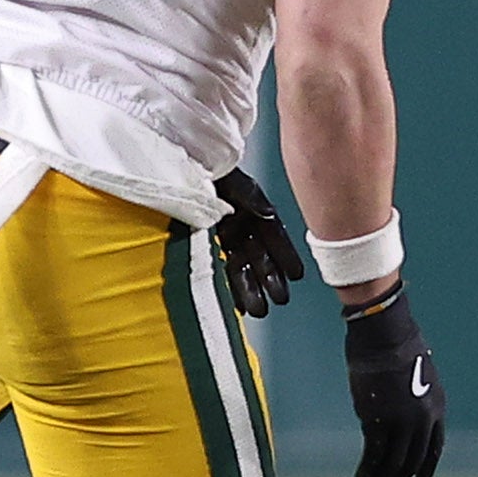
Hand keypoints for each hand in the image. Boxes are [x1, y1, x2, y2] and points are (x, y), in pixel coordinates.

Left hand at [212, 169, 303, 319]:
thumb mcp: (233, 180)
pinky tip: (236, 305)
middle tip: (279, 299)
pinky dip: (229, 287)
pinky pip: (222, 268)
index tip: (297, 274)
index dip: (286, 254)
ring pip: (242, 267)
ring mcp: (228, 237)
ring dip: (251, 289)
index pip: (275, 235)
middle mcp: (244, 227)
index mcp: (255, 211)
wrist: (180, 166)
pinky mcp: (210, 244)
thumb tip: (267, 213)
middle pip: (260, 256)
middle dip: (270, 279)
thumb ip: (250, 197)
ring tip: (259, 311)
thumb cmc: (210, 170)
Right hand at [342, 280, 444, 476]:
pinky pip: (374, 454)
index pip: (434, 449)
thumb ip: (409, 392)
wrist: (384, 334)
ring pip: (394, 462)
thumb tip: (396, 399)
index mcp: (436, 408)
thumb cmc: (394, 343)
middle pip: (413, 459)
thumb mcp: (413, 371)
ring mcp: (402, 422)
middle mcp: (423, 420)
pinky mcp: (378, 421)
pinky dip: (368, 469)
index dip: (426, 469)